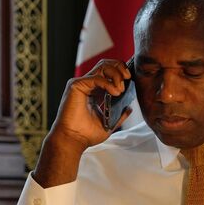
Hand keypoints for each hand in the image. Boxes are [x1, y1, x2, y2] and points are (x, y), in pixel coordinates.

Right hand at [32, 59, 132, 187]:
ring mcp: (81, 83)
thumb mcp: (108, 123)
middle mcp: (87, 84)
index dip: (121, 72)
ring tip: (121, 88)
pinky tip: (116, 92)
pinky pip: (97, 77)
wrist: (73, 140)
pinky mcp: (76, 85)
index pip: (108, 72)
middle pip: (106, 64)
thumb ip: (119, 114)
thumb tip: (129, 107)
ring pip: (102, 66)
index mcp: (94, 91)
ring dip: (116, 74)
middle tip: (128, 78)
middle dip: (120, 67)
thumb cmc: (86, 134)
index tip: (130, 80)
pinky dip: (109, 83)